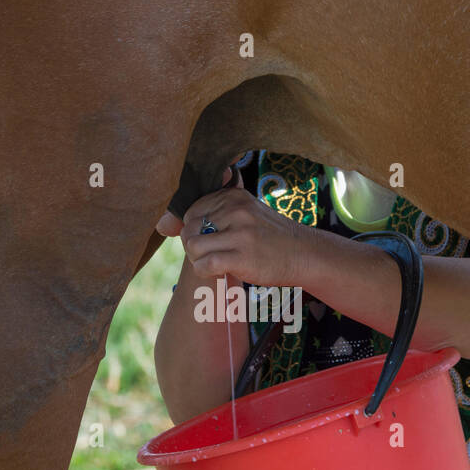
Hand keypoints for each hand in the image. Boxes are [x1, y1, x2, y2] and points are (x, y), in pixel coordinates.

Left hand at [162, 172, 310, 285]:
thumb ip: (215, 213)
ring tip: (214, 264)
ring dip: (198, 260)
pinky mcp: (242, 256)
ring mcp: (240, 233)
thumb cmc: (271, 238)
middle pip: (190, 229)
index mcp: (234, 197)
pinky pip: (205, 264)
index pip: (192, 210)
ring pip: (193, 246)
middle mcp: (236, 210)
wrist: (305, 254)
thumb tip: (163, 223)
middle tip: (211, 255)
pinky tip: (219, 273)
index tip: (210, 240)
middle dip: (193, 246)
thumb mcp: (247, 213)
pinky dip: (205, 272)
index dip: (193, 230)